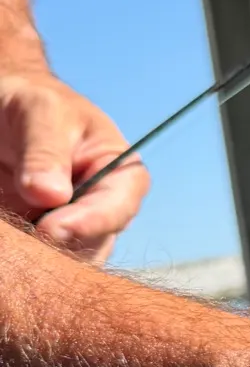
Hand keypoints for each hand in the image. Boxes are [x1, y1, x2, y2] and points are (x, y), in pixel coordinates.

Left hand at [0, 67, 148, 262]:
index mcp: (120, 175)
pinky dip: (20, 260)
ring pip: (64, 263)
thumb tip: (51, 196)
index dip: (91, 222)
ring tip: (10, 236)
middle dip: (60, 246)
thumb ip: (45, 152)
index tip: (51, 229)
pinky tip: (8, 242)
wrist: (4, 106)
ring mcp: (70, 229)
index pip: (119, 207)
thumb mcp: (40, 113)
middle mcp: (101, 209)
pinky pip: (36, 263)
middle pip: (94, 245)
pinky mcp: (38, 242)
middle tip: (21, 238)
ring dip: (37, 257)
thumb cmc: (32, 102)